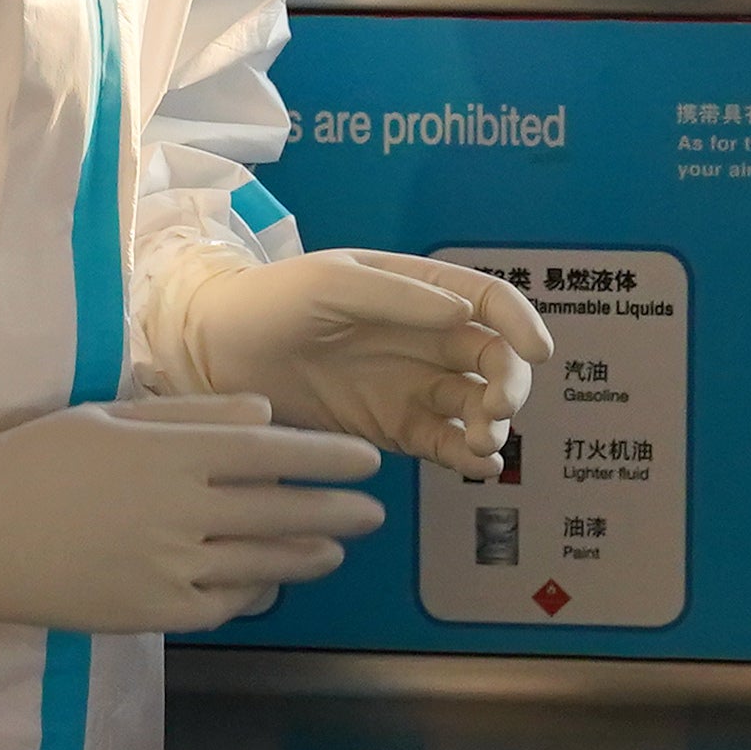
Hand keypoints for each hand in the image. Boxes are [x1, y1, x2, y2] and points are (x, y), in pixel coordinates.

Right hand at [0, 406, 385, 630]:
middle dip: (339, 511)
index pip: (277, 455)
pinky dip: (254, 594)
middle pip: (285, 513)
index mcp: (174, 453)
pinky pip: (222, 604)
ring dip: (309, 556)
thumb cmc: (39, 458)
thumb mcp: (113, 416)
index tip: (368, 462)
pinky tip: (269, 586)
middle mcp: (183, 510)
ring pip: (263, 565)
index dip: (330, 459)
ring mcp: (170, 567)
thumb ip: (194, 415)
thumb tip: (266, 417)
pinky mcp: (152, 613)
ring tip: (336, 549)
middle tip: (374, 511)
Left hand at [153, 249, 556, 477]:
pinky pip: (443, 443)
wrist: (213, 353)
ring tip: (478, 442)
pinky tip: (474, 465)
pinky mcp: (391, 429)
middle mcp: (425, 338)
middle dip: (509, 385)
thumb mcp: (331, 284)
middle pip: (494, 359)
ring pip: (476, 406)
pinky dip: (468, 456)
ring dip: (493, 424)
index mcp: (418, 290)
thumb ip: (398, 298)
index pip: (490, 301)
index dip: (521, 324)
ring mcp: (411, 386)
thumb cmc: (269, 301)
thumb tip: (465, 315)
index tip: (537, 354)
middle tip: (496, 411)